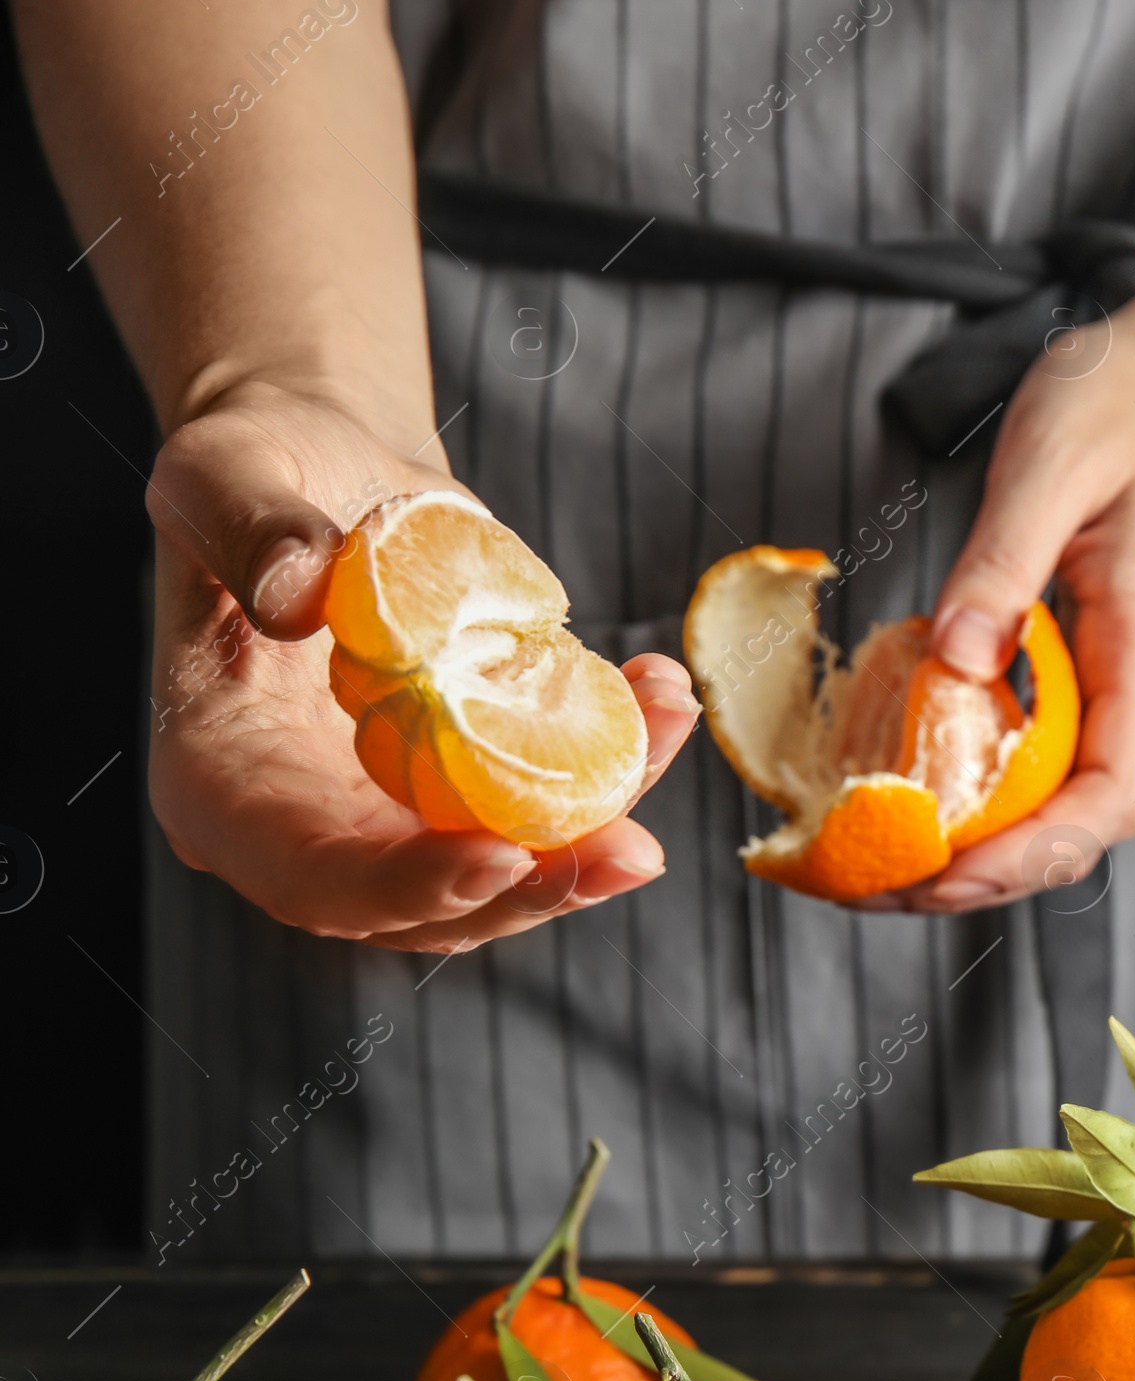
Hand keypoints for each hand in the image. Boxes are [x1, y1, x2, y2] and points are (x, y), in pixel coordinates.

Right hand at [145, 382, 700, 950]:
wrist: (330, 474)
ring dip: (601, 828)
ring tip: (670, 728)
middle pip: (429, 909)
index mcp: (222, 787)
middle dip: (538, 889)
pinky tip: (662, 701)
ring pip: (506, 873)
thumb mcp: (219, 471)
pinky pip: (545, 809)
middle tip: (632, 850)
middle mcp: (307, 832)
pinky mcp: (462, 794)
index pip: (310, 878)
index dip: (406, 886)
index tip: (502, 855)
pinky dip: (613, 769)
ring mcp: (393, 824)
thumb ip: (245, 529)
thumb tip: (298, 594)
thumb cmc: (254, 470)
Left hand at [873, 276, 1134, 913]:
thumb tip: (955, 658)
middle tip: (875, 888)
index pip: (1108, 799)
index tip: (949, 872)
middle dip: (982, 877)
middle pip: (1075, 831)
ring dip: (972, 854)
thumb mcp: (1056, 460)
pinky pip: (1032, 765)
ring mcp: (1116, 694)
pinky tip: (905, 799)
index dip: (1030, 854)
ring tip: (876, 869)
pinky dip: (972, 800)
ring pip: (1052, 811)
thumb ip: (1005, 561)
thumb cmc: (1131, 402)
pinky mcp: (1084, 682)